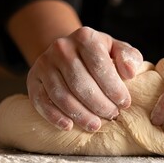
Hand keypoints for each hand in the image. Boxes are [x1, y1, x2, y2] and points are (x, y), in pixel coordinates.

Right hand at [27, 27, 142, 131]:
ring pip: (62, 94)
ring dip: (80, 114)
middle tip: (112, 116)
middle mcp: (62, 47)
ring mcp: (45, 63)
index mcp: (85, 36)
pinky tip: (68, 126)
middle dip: (99, 104)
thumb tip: (130, 73)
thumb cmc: (99, 55)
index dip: (114, 88)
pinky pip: (41, 101)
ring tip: (95, 125)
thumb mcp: (117, 49)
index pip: (100, 65)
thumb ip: (129, 57)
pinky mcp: (33, 79)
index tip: (125, 104)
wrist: (69, 52)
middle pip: (80, 83)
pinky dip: (54, 116)